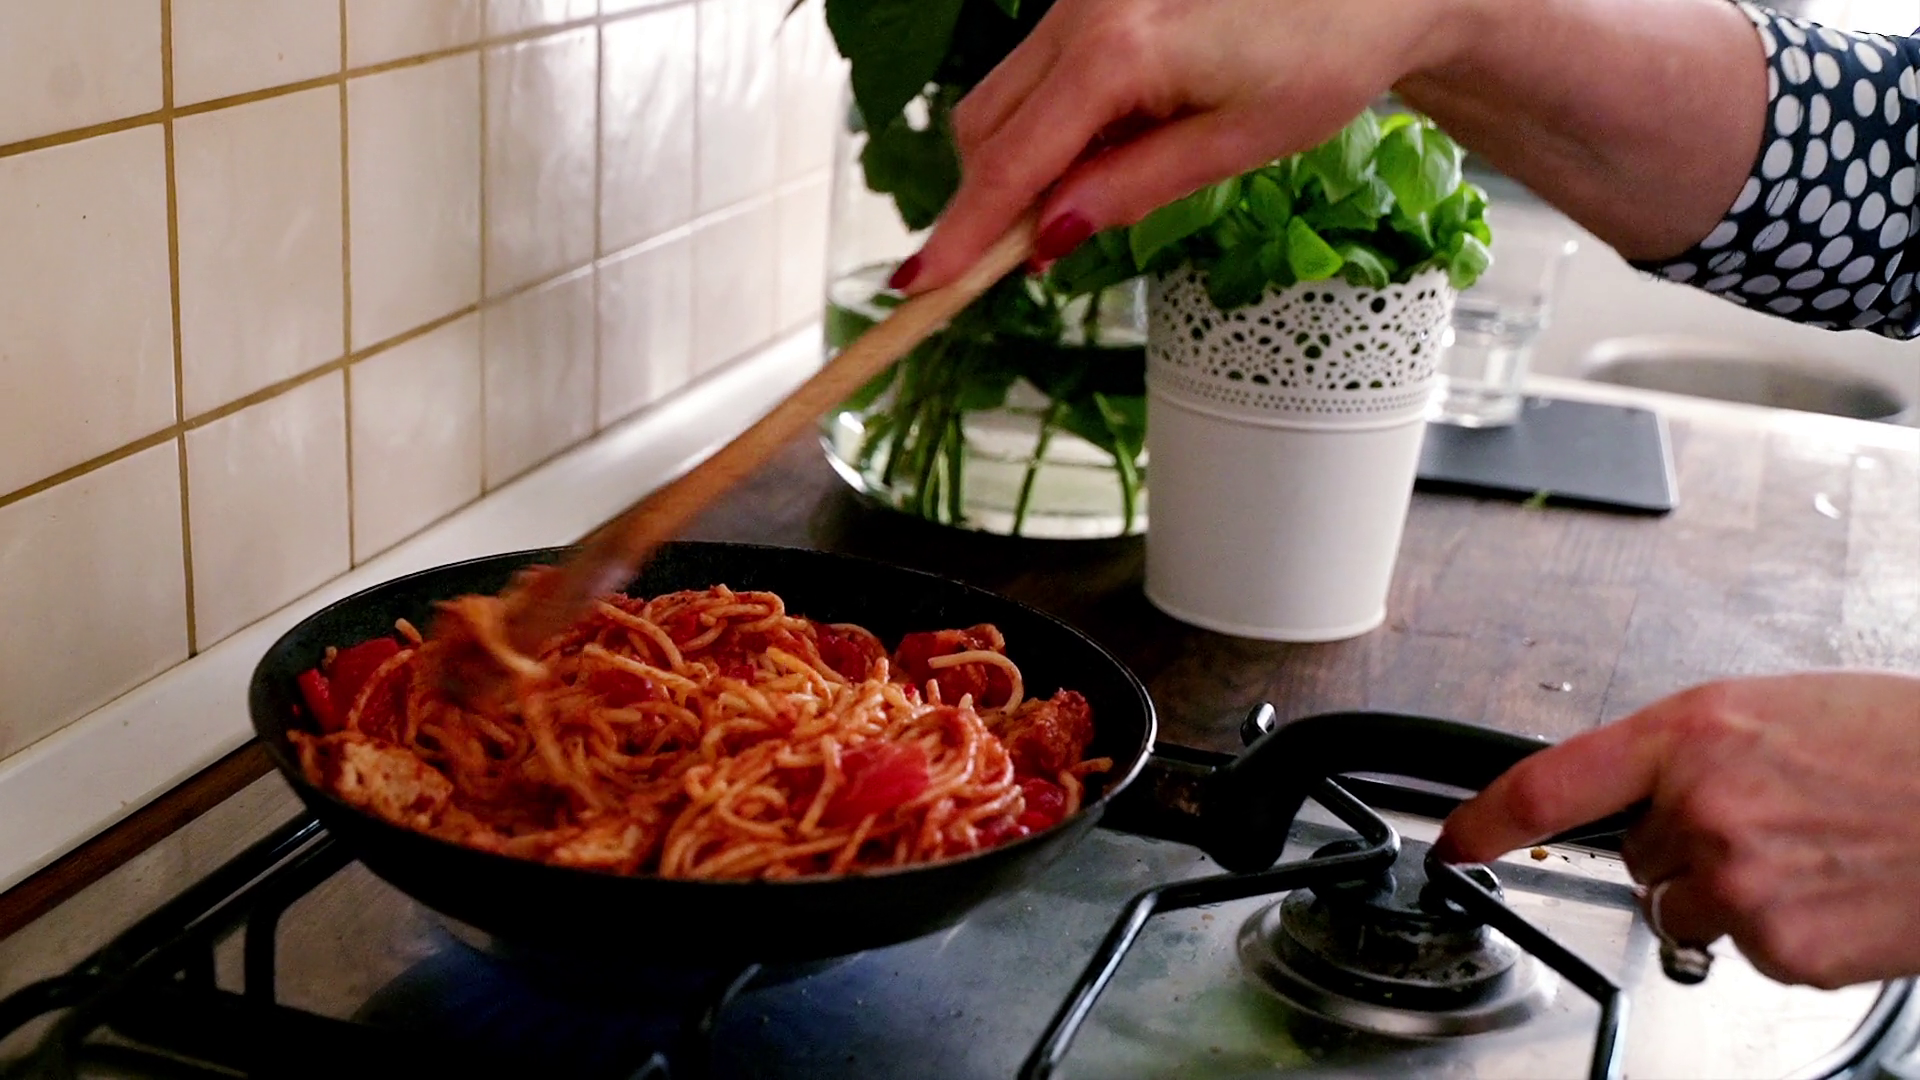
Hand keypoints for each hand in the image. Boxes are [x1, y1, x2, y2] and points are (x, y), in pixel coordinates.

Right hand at [894, 0, 1472, 290]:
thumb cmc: (1325, 57)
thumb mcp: (1237, 146)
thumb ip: (1133, 189)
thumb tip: (1049, 239)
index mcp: (1118, 50)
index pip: (1011, 162)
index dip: (962, 232)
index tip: (918, 286)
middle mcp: (1083, 8)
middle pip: (983, 126)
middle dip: (991, 198)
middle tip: (1038, 257)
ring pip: (1001, 97)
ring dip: (1023, 161)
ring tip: (1107, 182)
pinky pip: (1038, 73)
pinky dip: (1051, 123)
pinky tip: (1117, 135)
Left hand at [1435, 672, 1919, 988]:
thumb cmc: (1897, 744)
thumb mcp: (1772, 713)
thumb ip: (1688, 753)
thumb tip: (1629, 797)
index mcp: (1691, 732)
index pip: (1549, 783)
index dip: (1486, 818)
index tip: (1454, 842)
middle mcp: (1702, 807)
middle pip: (1637, 854)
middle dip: (1686, 843)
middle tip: (1772, 819)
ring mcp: (1739, 881)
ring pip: (1683, 906)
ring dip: (1730, 891)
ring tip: (1810, 852)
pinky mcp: (1781, 944)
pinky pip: (1742, 946)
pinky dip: (1781, 929)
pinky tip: (1833, 888)